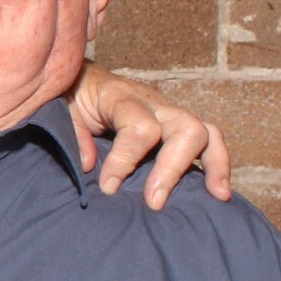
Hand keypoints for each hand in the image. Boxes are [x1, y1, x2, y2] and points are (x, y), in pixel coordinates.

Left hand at [67, 63, 232, 207]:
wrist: (80, 78)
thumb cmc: (70, 97)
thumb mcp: (61, 110)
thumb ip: (73, 134)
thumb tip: (90, 165)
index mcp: (120, 96)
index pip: (139, 126)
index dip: (125, 160)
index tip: (108, 187)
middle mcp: (153, 103)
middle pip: (184, 128)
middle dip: (172, 169)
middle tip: (153, 202)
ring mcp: (169, 113)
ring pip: (206, 132)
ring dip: (213, 165)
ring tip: (214, 196)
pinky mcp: (176, 126)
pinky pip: (210, 140)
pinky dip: (218, 165)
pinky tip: (219, 192)